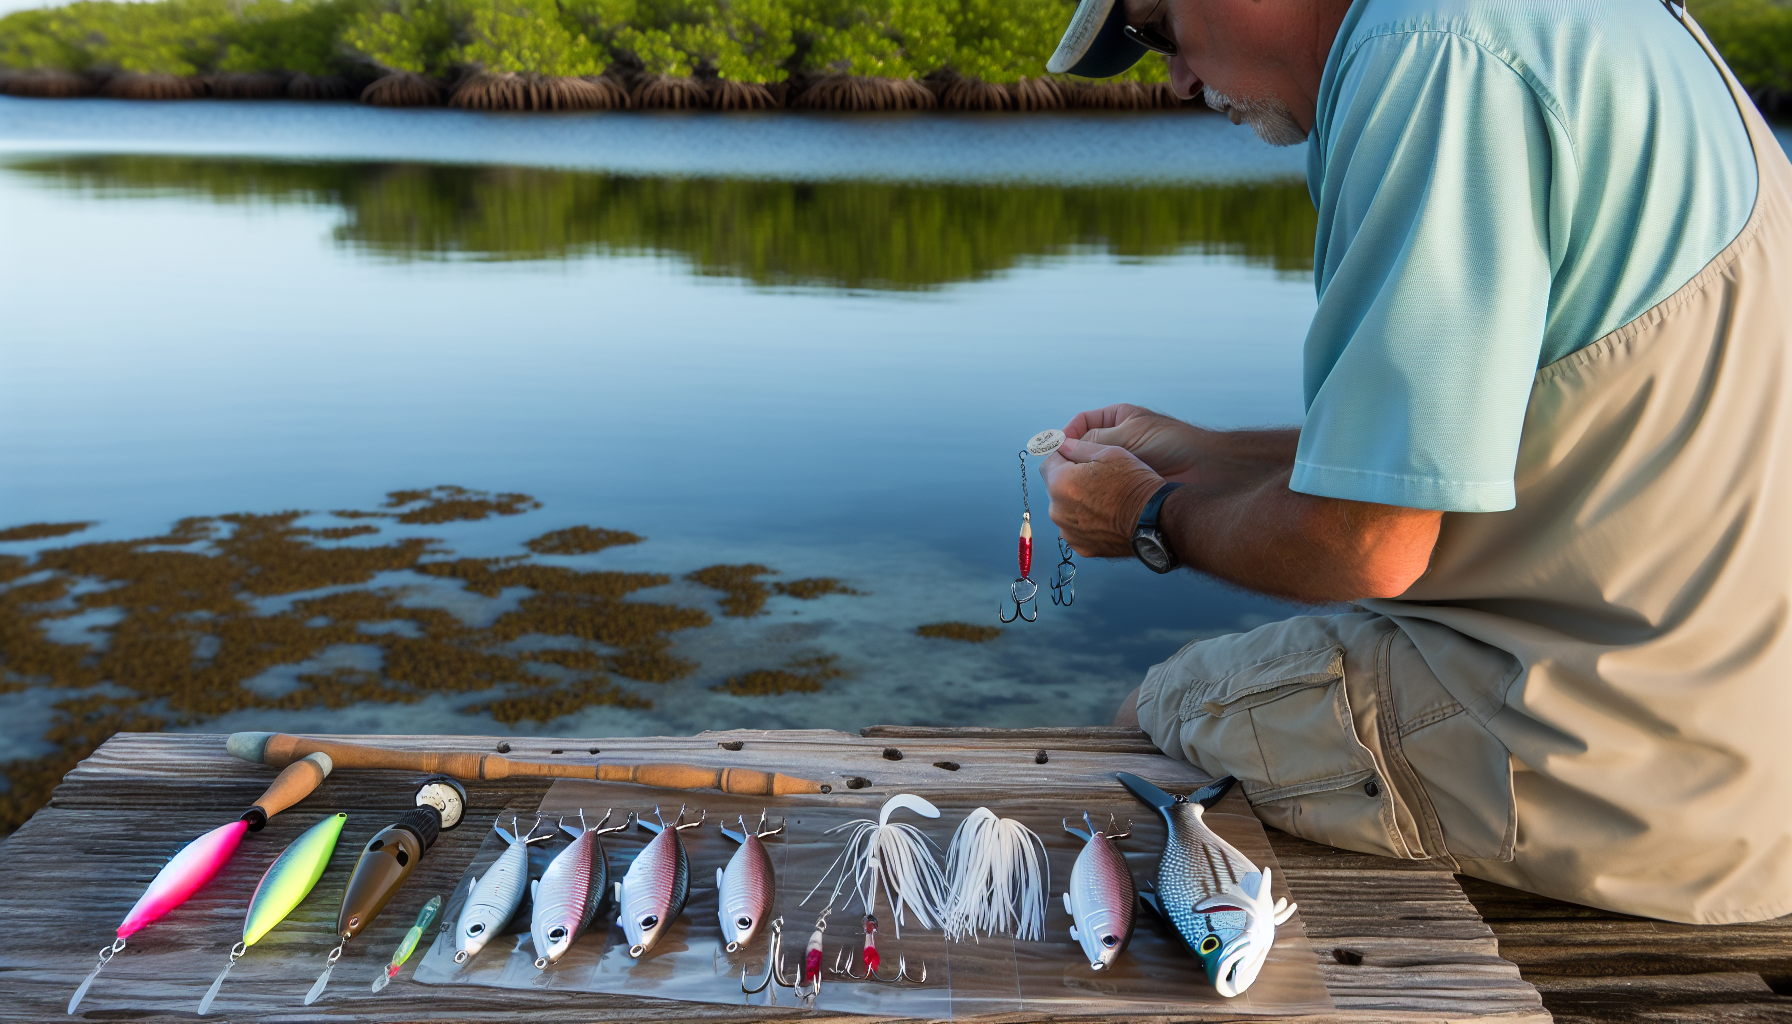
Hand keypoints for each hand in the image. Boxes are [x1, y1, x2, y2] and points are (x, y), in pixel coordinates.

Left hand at [1040, 437, 1166, 557]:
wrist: (1156, 519)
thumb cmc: (1134, 484)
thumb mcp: (1110, 453)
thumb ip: (1079, 447)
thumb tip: (1061, 442)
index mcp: (1061, 484)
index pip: (1048, 462)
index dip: (1062, 456)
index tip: (1074, 455)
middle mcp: (1058, 510)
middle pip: (1055, 487)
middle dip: (1068, 479)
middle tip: (1094, 477)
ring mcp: (1068, 532)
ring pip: (1064, 509)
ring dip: (1076, 501)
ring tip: (1102, 497)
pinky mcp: (1081, 546)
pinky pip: (1076, 528)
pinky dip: (1085, 521)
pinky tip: (1105, 515)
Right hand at [1064, 404, 1208, 482]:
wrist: (1203, 469)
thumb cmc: (1172, 443)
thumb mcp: (1130, 434)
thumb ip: (1096, 438)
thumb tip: (1063, 446)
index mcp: (1116, 420)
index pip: (1081, 423)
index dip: (1067, 435)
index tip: (1055, 449)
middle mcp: (1116, 441)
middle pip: (1082, 449)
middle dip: (1072, 459)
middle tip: (1060, 472)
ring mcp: (1120, 464)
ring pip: (1091, 471)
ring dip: (1082, 478)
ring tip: (1073, 486)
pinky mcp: (1126, 485)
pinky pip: (1103, 488)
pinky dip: (1094, 493)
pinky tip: (1090, 497)